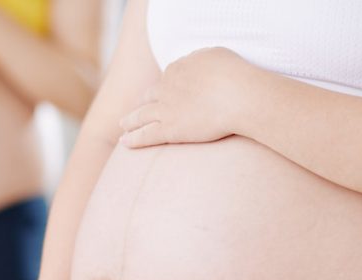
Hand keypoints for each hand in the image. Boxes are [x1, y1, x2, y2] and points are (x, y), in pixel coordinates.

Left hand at [120, 47, 256, 147]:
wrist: (238, 95)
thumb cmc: (235, 75)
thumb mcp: (215, 55)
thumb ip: (200, 59)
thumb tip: (195, 64)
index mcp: (178, 68)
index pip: (168, 77)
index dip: (167, 86)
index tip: (168, 93)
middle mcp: (167, 87)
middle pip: (150, 95)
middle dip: (144, 101)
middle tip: (138, 109)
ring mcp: (165, 109)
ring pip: (141, 115)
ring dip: (130, 121)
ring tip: (123, 125)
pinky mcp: (169, 129)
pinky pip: (145, 135)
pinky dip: (133, 139)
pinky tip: (124, 142)